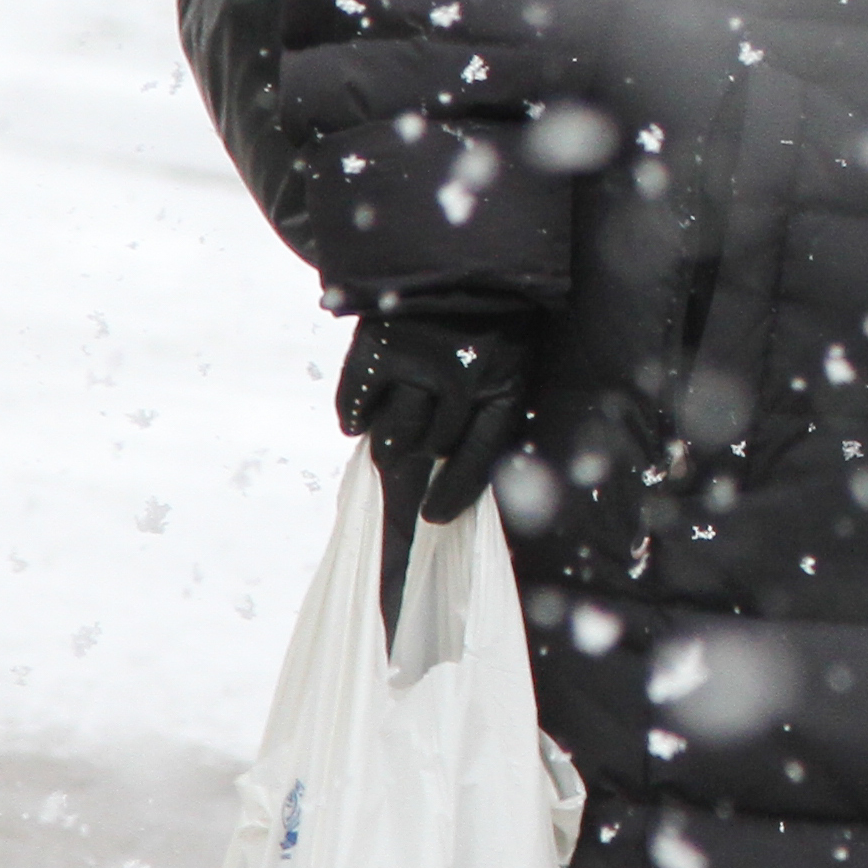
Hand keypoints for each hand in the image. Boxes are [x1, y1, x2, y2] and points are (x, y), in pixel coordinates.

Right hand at [337, 301, 538, 624]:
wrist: (467, 257)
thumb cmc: (492, 331)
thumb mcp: (510, 377)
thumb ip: (481, 434)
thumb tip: (442, 506)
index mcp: (504, 391)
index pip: (474, 471)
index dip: (451, 506)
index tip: (428, 540)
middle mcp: (461, 380)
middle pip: (420, 471)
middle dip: (403, 549)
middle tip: (391, 610)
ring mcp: (416, 365)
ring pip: (390, 443)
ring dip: (395, 441)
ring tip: (409, 409)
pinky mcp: (379, 348)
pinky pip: (356, 409)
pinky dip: (359, 414)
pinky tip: (371, 408)